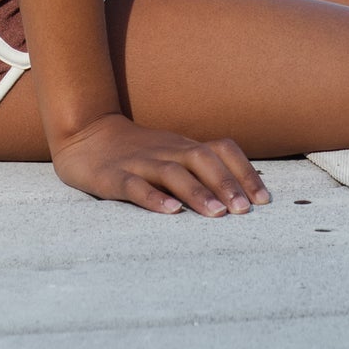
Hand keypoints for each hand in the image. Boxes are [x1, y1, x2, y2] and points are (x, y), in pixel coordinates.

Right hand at [53, 113, 270, 215]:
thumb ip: (198, 169)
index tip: (264, 200)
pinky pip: (134, 186)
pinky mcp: (113, 177)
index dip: (244, 171)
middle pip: (202, 159)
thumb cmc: (136, 152)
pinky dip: (154, 198)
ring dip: (197, 192)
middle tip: (244, 211)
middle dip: (227, 183)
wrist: (85, 134)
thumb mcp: (170, 153)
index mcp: (182, 146)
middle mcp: (166, 151)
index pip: (221, 150)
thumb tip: (240, 194)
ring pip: (172, 173)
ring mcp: (139, 163)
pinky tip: (170, 212)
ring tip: (216, 214)